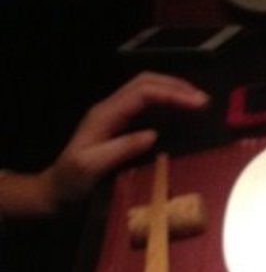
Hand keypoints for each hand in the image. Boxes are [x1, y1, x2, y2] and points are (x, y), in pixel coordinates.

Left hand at [1, 73, 208, 219]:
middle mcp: (110, 108)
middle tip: (204, 101)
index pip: (143, 92)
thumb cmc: (72, 180)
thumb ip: (121, 148)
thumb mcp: (92, 166)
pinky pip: (147, 105)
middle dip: (177, 86)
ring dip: (174, 91)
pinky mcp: (121, 124)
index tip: (198, 104)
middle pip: (146, 82)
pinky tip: (182, 113)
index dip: (172, 94)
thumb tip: (153, 134)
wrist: (56, 190)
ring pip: (147, 89)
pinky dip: (168, 103)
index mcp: (105, 114)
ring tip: (198, 103)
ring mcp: (115, 115)